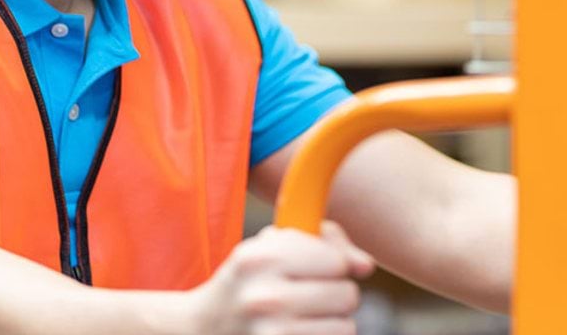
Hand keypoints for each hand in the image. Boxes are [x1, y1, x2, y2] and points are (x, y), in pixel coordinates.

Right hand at [191, 222, 374, 334]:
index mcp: (261, 259)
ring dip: (332, 324)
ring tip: (302, 319)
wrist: (201, 331)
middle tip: (307, 298)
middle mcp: (265, 298)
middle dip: (335, 295)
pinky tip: (300, 334)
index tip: (312, 270)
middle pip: (347, 295)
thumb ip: (325, 241)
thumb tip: (366, 266)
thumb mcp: (271, 246)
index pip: (336, 261)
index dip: (330, 265)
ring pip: (346, 327)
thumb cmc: (247, 282)